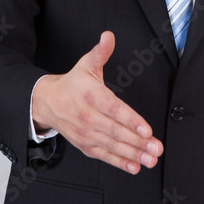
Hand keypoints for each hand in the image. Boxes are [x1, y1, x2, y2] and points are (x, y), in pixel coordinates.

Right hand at [31, 31, 162, 173]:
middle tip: (157, 148)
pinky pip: (104, 155)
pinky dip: (119, 162)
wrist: (47, 102)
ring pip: (112, 146)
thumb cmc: (73, 83)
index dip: (131, 120)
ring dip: (133, 154)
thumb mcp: (86, 64)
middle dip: (138, 142)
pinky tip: (134, 166)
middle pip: (116, 131)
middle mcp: (88, 116)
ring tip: (151, 160)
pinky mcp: (85, 145)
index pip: (114, 109)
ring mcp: (86, 133)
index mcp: (91, 95)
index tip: (147, 130)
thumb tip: (108, 36)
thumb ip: (101, 52)